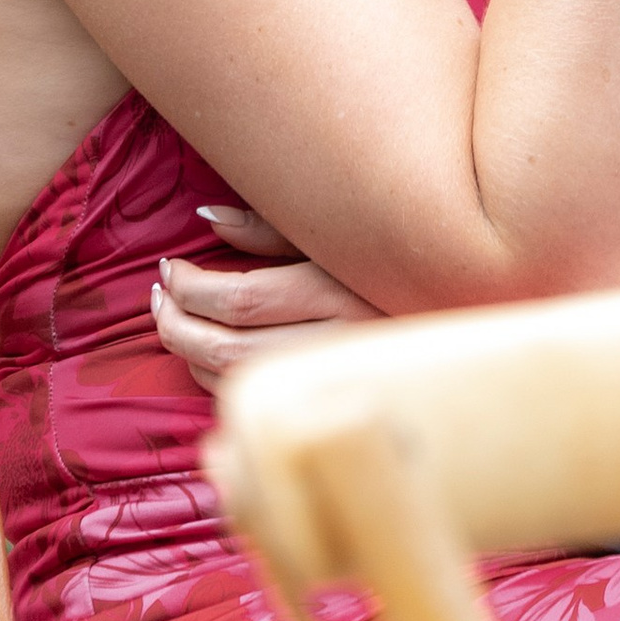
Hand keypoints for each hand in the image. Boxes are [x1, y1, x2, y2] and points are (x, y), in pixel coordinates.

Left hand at [153, 202, 378, 385]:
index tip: (170, 268)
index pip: (239, 299)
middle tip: (157, 298)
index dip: (189, 287)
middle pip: (229, 349)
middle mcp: (339, 340)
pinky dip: (220, 379)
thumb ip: (272, 226)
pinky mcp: (333, 401)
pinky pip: (259, 400)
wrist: (462, 306)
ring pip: (239, 383)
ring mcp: (336, 377)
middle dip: (176, 325)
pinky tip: (207, 354)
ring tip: (172, 321)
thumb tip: (208, 220)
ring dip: (190, 355)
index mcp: (339, 287)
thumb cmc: (393, 256)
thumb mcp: (338, 230)